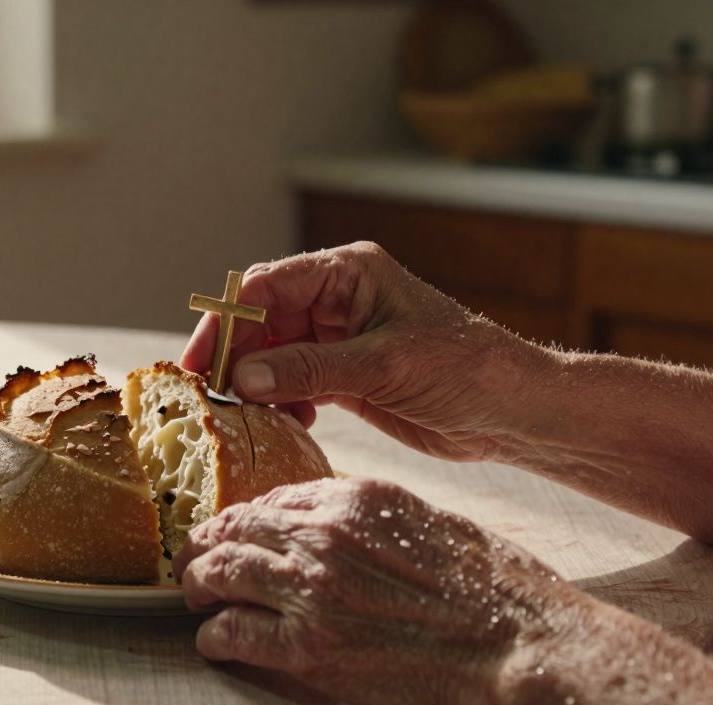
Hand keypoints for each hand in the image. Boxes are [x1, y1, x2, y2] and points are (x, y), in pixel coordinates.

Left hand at [172, 476, 565, 704]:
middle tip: (195, 558)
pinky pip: (231, 634)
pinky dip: (214, 637)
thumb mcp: (435, 524)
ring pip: (220, 573)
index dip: (247, 516)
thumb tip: (345, 529)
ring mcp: (310, 591)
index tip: (237, 529)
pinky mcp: (307, 649)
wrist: (523, 647)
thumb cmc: (499, 591)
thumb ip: (378, 521)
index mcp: (357, 497)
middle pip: (237, 528)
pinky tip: (215, 641)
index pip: (277, 497)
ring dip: (198, 584)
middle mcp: (323, 535)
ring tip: (193, 594)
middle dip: (208, 543)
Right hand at [182, 242, 547, 462]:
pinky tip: (289, 422)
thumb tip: (242, 377)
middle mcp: (338, 299)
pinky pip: (294, 383)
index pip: (266, 287)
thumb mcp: (381, 366)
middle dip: (237, 356)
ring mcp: (340, 339)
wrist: (511, 412)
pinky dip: (282, 403)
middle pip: (262, 321)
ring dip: (258, 384)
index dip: (227, 321)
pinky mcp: (346, 377)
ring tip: (251, 415)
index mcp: (348, 273)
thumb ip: (308, 369)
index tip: (201, 361)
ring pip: (273, 355)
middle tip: (213, 396)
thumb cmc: (464, 370)